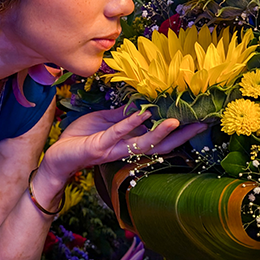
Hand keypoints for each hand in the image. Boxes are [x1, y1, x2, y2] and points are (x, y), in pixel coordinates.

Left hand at [43, 108, 205, 179]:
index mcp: (130, 142)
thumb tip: (142, 104)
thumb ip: (122, 116)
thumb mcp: (104, 121)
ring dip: (160, 132)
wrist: (57, 155)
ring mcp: (114, 149)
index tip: (200, 120)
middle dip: (182, 136)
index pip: (160, 137)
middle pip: (161, 145)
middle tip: (202, 124)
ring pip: (143, 144)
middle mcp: (127, 149)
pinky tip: (142, 114)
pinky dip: (130, 124)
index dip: (180, 131)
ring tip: (177, 122)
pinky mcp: (99, 146)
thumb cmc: (81, 138)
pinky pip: (117, 134)